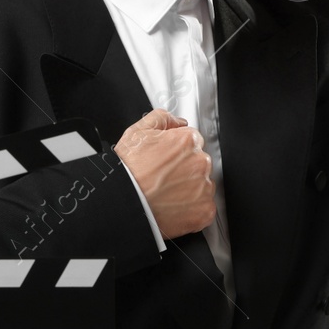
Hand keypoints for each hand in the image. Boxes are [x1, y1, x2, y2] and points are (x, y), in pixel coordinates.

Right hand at [115, 109, 215, 239]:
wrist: (124, 202)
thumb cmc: (128, 171)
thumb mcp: (136, 133)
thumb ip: (161, 118)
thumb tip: (177, 122)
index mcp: (188, 141)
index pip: (192, 142)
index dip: (177, 151)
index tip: (167, 161)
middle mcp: (200, 162)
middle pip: (199, 163)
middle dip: (184, 170)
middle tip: (164, 178)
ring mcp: (205, 187)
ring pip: (203, 185)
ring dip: (190, 189)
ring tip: (167, 193)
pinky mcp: (205, 210)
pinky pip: (204, 207)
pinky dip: (192, 209)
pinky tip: (173, 206)